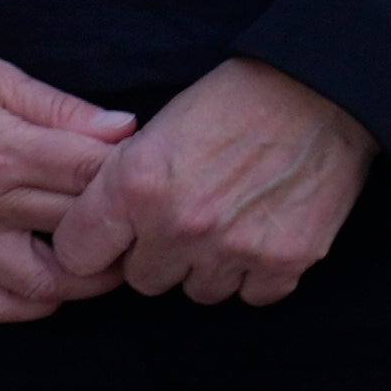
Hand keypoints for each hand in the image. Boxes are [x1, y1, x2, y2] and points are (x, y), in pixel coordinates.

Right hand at [0, 43, 133, 324]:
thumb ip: (60, 108)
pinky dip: (31, 304)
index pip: (93, 173)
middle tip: (139, 213)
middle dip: (120, 221)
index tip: (145, 168)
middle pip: (81, 227)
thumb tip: (126, 129)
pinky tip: (53, 282)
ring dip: (88, 277)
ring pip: (46, 283)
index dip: (129, 171)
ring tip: (106, 255)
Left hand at [51, 58, 374, 306]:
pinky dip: (254, 275)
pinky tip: (258, 237)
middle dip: (155, 257)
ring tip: (224, 224)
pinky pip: (251, 296)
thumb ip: (118, 187)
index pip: (77, 254)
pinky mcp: (284, 262)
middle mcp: (179, 224)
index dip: (92, 247)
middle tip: (179, 222)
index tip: (110, 239)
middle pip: (142, 280)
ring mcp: (232, 248)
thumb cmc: (226, 106)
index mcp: (134, 185)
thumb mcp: (149, 134)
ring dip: (206, 268)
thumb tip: (91, 231)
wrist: (313, 94)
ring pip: (198, 292)